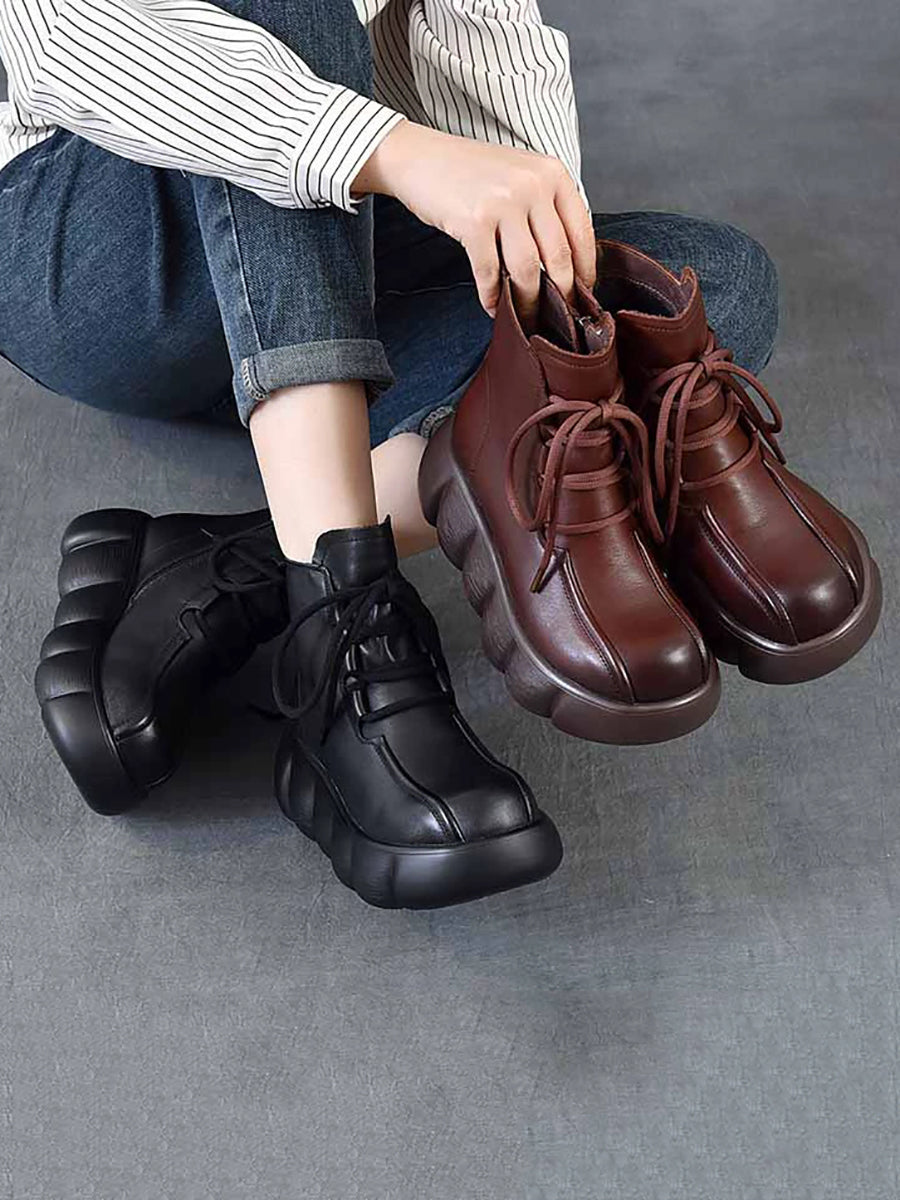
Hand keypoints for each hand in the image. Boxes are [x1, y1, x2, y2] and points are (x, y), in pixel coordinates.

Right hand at [353, 120, 595, 325]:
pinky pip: (490, 272)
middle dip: (561, 294)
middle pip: (558, 256)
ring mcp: (503, 203)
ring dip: (526, 301)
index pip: (582, 232)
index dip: (585, 271)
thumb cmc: (471, 173)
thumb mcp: (521, 175)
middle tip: (559, 316)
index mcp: (552, 173)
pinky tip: (493, 305)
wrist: (420, 157)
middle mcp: (532, 185)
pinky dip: (492, 295)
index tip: (583, 293)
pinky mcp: (474, 221)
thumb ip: (546, 207)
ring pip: (527, 269)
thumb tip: (566, 263)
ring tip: (525, 316)